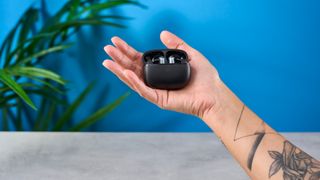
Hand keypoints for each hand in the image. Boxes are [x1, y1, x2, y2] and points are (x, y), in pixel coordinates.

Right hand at [103, 30, 221, 118]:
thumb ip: (176, 44)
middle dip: (119, 58)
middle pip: (132, 68)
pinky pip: (144, 91)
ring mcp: (156, 91)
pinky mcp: (160, 100)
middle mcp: (155, 80)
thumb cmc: (205, 78)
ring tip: (107, 61)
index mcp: (159, 70)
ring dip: (119, 71)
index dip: (126, 50)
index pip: (139, 59)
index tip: (116, 41)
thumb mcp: (190, 54)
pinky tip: (125, 73)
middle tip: (107, 48)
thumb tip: (162, 33)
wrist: (214, 94)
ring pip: (133, 80)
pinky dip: (134, 82)